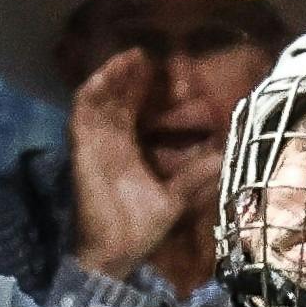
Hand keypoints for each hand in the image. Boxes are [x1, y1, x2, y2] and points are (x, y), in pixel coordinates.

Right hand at [63, 44, 185, 276]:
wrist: (115, 254)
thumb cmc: (140, 230)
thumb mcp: (176, 197)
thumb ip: (196, 175)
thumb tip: (224, 156)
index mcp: (129, 149)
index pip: (135, 109)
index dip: (146, 88)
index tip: (167, 70)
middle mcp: (109, 141)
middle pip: (117, 97)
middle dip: (130, 74)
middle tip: (150, 53)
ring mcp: (94, 142)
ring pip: (99, 97)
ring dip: (113, 74)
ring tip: (134, 56)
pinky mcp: (81, 147)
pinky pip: (82, 110)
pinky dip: (94, 89)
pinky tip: (112, 72)